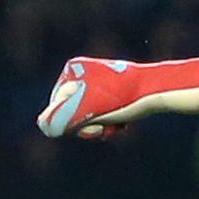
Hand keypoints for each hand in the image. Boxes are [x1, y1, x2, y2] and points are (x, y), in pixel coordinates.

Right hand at [38, 54, 198, 138]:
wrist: (156, 91)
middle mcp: (83, 73)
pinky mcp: (113, 92)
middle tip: (106, 127)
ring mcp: (98, 82)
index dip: (71, 124)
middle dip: (88, 126)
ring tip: (117, 125)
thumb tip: (42, 125)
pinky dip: (111, 124)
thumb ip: (58, 119)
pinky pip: (102, 115)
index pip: (56, 109)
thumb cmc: (120, 99)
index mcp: (71, 71)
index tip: (92, 123)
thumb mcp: (85, 111)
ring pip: (88, 118)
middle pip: (72, 114)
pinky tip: (124, 123)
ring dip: (101, 127)